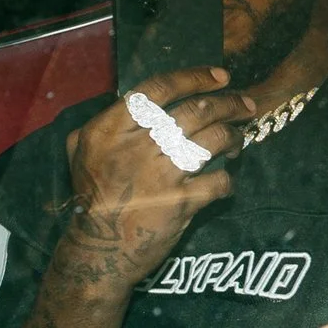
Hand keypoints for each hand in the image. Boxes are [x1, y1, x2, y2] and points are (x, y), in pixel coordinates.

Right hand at [55, 67, 255, 292]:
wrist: (99, 250)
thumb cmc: (94, 195)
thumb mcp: (82, 150)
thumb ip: (109, 120)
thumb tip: (146, 99)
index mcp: (109, 129)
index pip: (158, 88)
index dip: (194, 78)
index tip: (220, 77)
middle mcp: (134, 148)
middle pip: (195, 111)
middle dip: (228, 104)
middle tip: (246, 106)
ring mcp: (158, 176)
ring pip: (212, 141)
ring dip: (233, 137)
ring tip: (238, 140)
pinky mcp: (179, 204)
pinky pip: (218, 182)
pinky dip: (227, 179)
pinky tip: (224, 180)